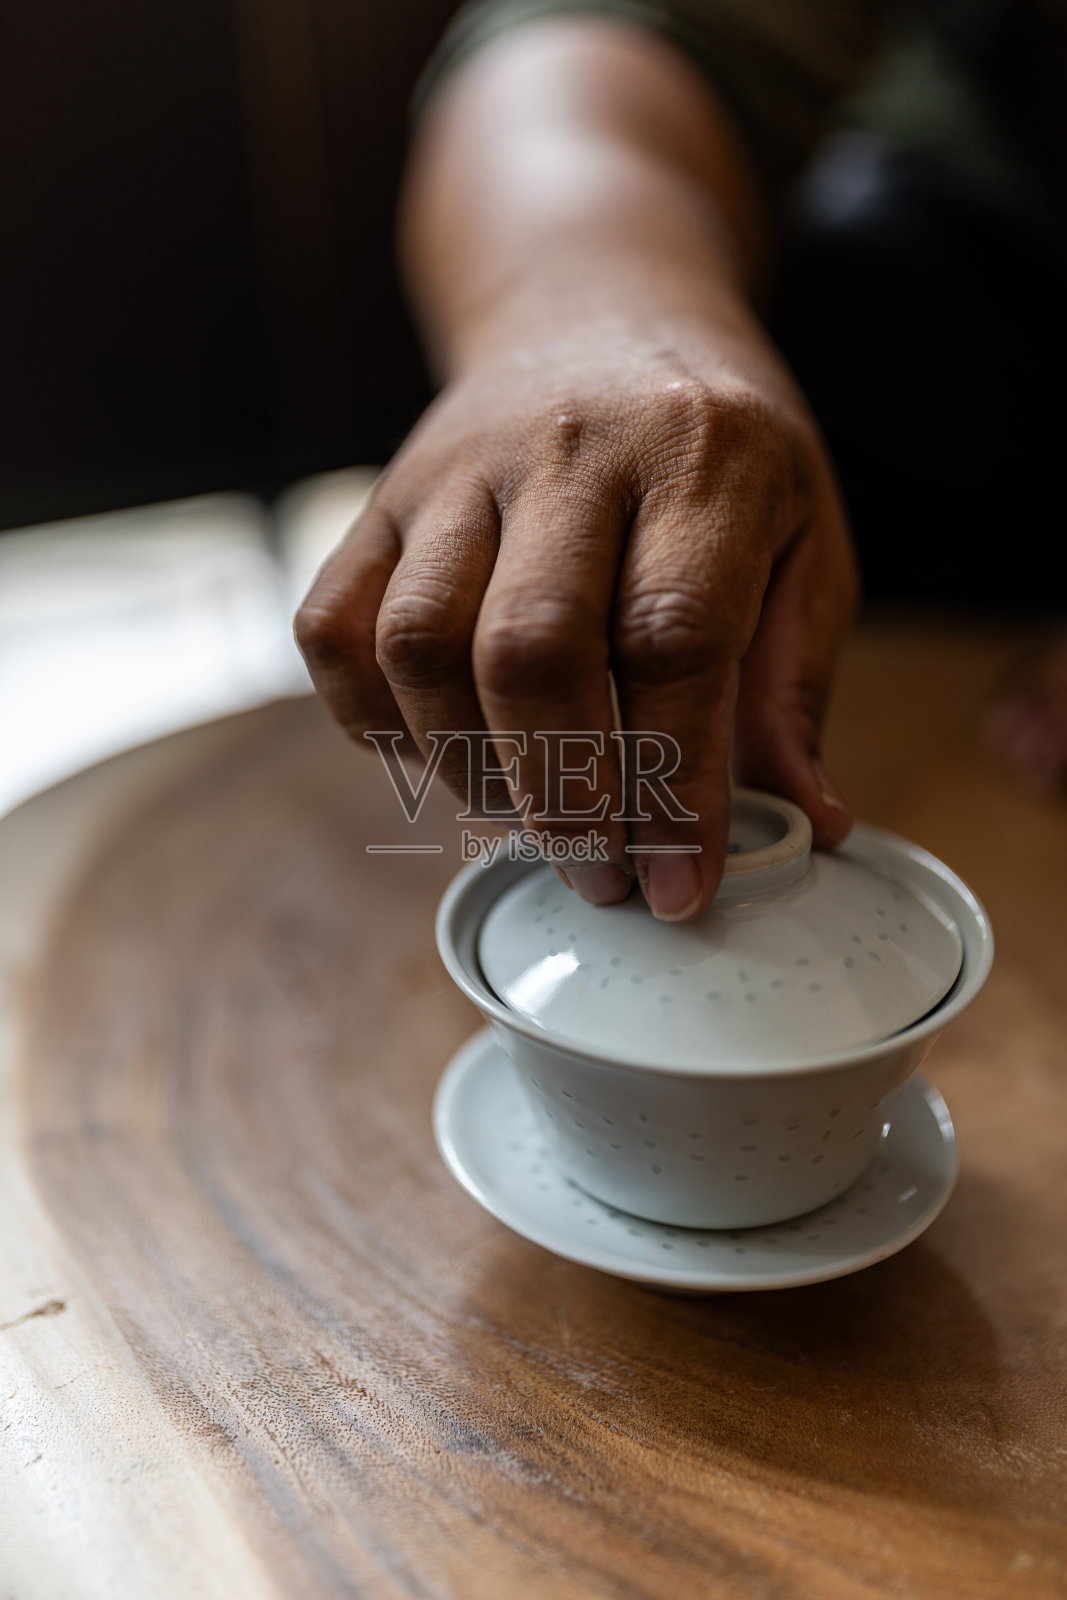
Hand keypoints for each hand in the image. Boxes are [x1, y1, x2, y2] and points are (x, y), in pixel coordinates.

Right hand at [296, 323, 856, 919]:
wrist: (594, 303)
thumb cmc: (714, 444)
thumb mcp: (800, 535)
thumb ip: (792, 682)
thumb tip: (808, 825)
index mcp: (700, 458)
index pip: (674, 639)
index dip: (675, 784)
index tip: (680, 884)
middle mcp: (568, 451)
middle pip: (531, 650)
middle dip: (564, 798)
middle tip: (601, 873)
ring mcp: (456, 471)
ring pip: (418, 645)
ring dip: (469, 771)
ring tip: (529, 818)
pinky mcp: (381, 499)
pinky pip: (335, 629)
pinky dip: (373, 720)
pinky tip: (442, 751)